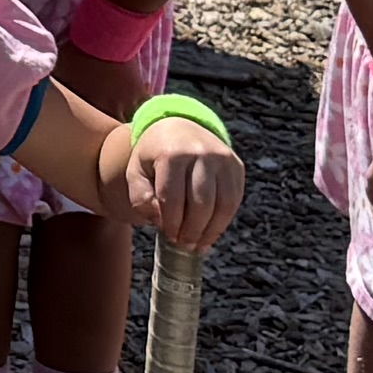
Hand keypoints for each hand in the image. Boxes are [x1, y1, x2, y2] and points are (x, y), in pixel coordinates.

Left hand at [109, 108, 243, 253]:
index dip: (171, 222)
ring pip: (222, 204)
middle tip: (184, 245)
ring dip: (210, 230)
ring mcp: (222, 158)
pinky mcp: (236, 166)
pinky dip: (223, 222)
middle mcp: (201, 152)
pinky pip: (234, 201)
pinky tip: (210, 233)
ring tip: (197, 244)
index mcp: (171, 153)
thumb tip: (159, 219)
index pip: (172, 197)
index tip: (168, 236)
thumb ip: (140, 197)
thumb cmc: (155, 156)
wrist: (180, 127)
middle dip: (192, 230)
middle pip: (200, 203)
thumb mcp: (136, 172)